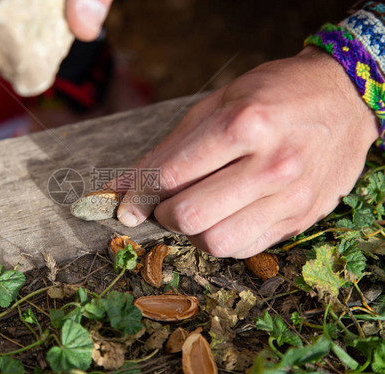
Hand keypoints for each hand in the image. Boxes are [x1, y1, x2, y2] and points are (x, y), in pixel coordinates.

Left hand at [116, 47, 378, 258]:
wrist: (345, 98)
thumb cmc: (273, 94)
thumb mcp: (216, 103)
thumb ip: (169, 148)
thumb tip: (121, 187)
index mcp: (243, 124)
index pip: (171, 175)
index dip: (137, 193)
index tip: (124, 201)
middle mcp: (270, 165)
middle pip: (189, 216)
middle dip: (162, 214)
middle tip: (163, 202)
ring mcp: (290, 196)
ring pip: (215, 242)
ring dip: (192, 230)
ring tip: (196, 208)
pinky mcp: (301, 218)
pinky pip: (244, 248)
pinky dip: (221, 237)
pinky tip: (224, 214)